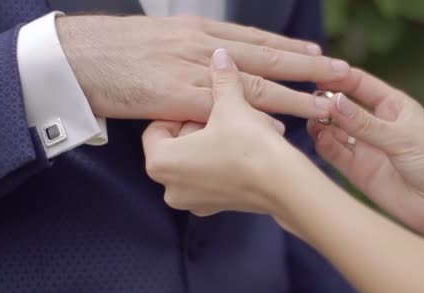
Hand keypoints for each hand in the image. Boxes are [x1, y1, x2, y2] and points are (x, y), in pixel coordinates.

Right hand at [56, 15, 349, 121]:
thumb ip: (190, 52)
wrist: (80, 58)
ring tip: (327, 101)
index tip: (317, 56)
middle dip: (308, 67)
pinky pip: (226, 114)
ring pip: (255, 85)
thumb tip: (212, 64)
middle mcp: (204, 49)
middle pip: (267, 58)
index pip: (255, 41)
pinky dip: (254, 121)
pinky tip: (281, 129)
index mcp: (199, 33)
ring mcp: (195, 73)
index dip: (288, 49)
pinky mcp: (180, 99)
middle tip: (343, 72)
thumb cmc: (116, 51)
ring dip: (294, 94)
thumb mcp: (160, 41)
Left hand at [142, 49, 295, 215]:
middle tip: (226, 117)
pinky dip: (223, 161)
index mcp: (160, 163)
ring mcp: (193, 202)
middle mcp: (170, 188)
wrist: (285, 184)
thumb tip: (220, 55)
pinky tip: (245, 149)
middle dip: (200, 127)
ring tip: (239, 130)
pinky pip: (211, 177)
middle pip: (176, 145)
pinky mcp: (215, 207)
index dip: (183, 111)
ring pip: (196, 160)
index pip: (158, 127)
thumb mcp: (230, 105)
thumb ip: (221, 80)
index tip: (206, 106)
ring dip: (213, 142)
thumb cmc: (249, 145)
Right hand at [308, 69, 423, 263]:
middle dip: (325, 101)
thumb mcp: (402, 137)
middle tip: (308, 100)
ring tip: (313, 120)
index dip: (338, 77)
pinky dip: (324, 145)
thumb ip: (365, 123)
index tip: (316, 71)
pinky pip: (335, 153)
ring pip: (333, 130)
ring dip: (321, 123)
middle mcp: (375, 124)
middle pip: (342, 106)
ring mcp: (364, 148)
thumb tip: (334, 102)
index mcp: (392, 105)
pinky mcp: (357, 171)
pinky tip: (320, 138)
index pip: (359, 83)